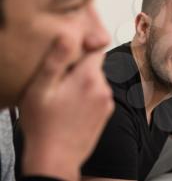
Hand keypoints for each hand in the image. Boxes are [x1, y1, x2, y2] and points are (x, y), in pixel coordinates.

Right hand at [19, 37, 113, 180]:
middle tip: (60, 82)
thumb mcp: (41, 89)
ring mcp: (107, 102)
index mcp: (89, 78)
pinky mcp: (106, 113)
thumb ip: (57, 60)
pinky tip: (72, 109)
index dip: (84, 46)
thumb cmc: (44, 127)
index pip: (96, 48)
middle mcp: (104, 89)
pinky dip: (88, 97)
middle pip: (94, 66)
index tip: (73, 51)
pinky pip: (98, 95)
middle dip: (79, 69)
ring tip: (64, 99)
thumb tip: (69, 36)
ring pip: (96, 81)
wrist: (56, 159)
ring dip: (83, 84)